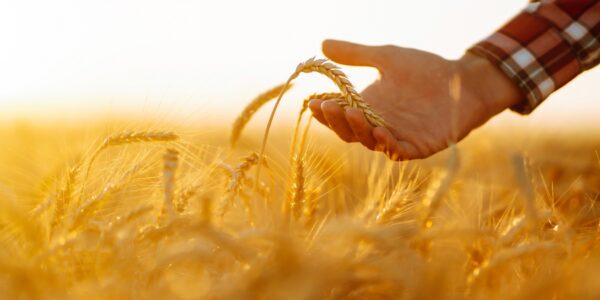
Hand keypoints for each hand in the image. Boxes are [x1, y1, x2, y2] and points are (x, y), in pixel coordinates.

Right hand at [309, 39, 521, 159]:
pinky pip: (399, 151)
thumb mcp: (387, 57)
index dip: (325, 112)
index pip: (339, 116)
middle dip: (336, 121)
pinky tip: (381, 131)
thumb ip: (357, 54)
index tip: (312, 100)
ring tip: (351, 112)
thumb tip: (323, 44)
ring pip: (370, 141)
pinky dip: (388, 144)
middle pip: (349, 132)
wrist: (464, 79)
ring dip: (358, 129)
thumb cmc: (425, 69)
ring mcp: (397, 137)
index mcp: (368, 107)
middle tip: (327, 105)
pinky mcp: (418, 146)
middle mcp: (378, 125)